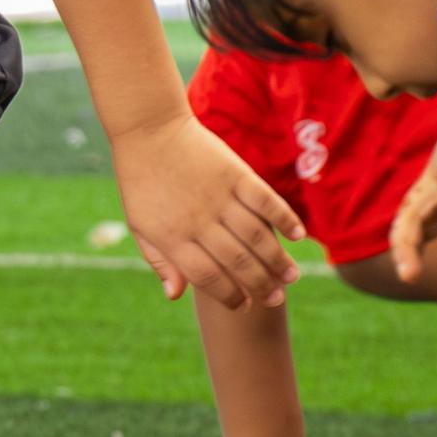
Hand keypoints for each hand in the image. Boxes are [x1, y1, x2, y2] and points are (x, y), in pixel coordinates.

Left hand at [107, 113, 305, 309]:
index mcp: (172, 238)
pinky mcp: (235, 174)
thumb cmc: (141, 182)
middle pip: (237, 263)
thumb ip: (159, 261)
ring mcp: (219, 197)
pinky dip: (283, 219)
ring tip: (292, 278)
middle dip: (260, 287)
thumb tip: (175, 296)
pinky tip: (297, 236)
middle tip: (276, 300)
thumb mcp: (139, 225)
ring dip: (277, 260)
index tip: (242, 306)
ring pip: (256, 237)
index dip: (228, 296)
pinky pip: (265, 201)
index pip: (208, 277)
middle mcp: (198, 221)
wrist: (148, 130)